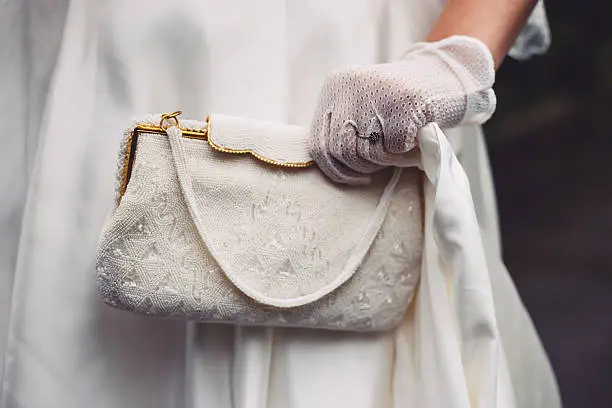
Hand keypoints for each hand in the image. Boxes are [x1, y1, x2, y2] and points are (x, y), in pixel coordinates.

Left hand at [309, 35, 495, 183]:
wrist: (445, 75)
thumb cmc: (400, 102)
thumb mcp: (363, 106)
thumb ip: (343, 128)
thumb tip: (329, 166)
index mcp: (336, 85)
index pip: (318, 142)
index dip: (334, 168)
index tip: (354, 177)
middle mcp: (351, 85)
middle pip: (341, 151)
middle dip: (362, 166)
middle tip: (383, 161)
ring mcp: (378, 92)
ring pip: (367, 152)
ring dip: (387, 160)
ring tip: (401, 148)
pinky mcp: (404, 103)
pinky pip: (394, 149)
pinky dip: (406, 153)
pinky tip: (414, 139)